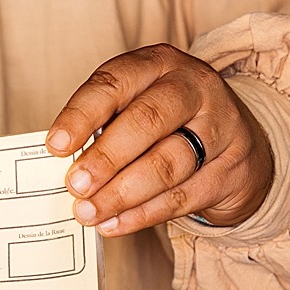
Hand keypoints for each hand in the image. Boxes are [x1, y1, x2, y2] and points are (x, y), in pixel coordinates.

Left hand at [48, 43, 274, 235]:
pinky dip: (143, 214)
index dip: (82, 115)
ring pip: (168, 163)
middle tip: (76, 185)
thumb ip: (101, 129)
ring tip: (88, 212)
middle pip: (148, 120)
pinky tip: (114, 223)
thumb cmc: (166, 124)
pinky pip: (183, 196)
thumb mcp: (134, 107)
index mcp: (158, 64)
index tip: (55, 146)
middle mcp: (193, 88)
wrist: (234, 143)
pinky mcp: (230, 169)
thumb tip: (61, 167)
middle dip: (106, 157)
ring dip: (121, 193)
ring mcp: (219, 127)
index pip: (115, 82)